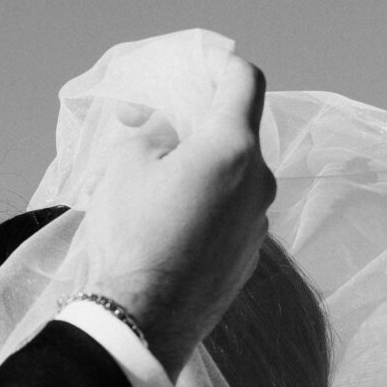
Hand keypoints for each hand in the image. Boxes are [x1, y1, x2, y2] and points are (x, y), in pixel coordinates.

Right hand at [80, 45, 273, 376]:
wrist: (142, 322)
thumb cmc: (132, 235)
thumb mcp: (127, 165)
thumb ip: (153, 131)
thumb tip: (163, 127)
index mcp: (232, 148)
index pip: (243, 81)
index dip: (219, 64)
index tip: (196, 67)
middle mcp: (258, 182)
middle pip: (236, 132)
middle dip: (197, 124)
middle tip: (151, 130)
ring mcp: (259, 223)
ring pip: (234, 177)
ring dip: (202, 169)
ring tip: (155, 184)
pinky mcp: (249, 258)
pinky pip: (231, 215)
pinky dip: (207, 205)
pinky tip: (169, 225)